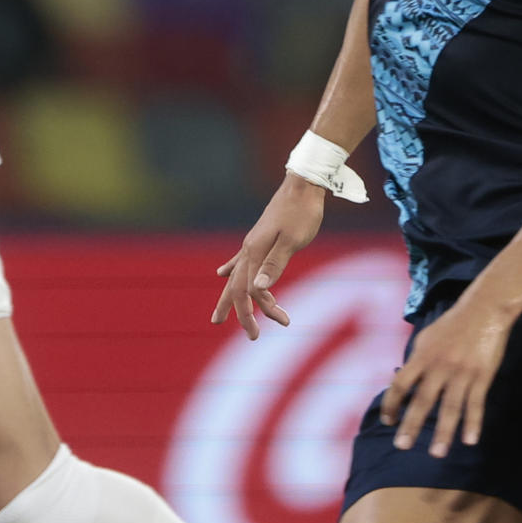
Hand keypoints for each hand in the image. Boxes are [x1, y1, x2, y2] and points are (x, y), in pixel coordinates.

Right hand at [212, 174, 327, 339]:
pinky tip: (221, 273)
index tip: (284, 321)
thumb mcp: (293, 240)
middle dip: (242, 314)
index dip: (262, 310)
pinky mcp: (258, 237)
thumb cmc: (302, 212)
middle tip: (252, 337)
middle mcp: (248, 249)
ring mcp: (251, 243)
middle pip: (237, 288)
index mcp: (255, 251)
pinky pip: (239, 260)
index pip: (250, 290)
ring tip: (218, 318)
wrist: (302, 185)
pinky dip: (230, 270)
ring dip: (231, 299)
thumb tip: (258, 289)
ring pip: (235, 277)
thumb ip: (275, 264)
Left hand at [379, 291, 515, 457]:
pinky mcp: (482, 376)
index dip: (392, 403)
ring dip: (443, 432)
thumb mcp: (426, 338)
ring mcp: (462, 372)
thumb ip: (416, 361)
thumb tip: (403, 383)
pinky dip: (473, 423)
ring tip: (436, 454)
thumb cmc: (452, 325)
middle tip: (402, 446)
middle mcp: (440, 366)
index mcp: (422, 356)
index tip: (388, 421)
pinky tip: (469, 441)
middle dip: (411, 425)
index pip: (401, 384)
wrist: (484, 310)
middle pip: (422, 400)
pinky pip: (476, 404)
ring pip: (451, 407)